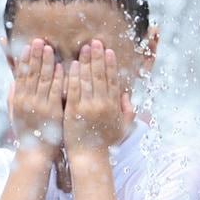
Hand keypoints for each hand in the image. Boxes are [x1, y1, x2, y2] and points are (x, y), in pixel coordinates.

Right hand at [8, 37, 65, 158]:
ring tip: (49, 48)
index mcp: (18, 100)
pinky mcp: (52, 111)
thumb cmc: (27, 134)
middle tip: (39, 40)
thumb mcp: (15, 115)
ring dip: (46, 62)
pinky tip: (61, 66)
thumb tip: (12, 83)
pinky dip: (57, 78)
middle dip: (35, 56)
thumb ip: (13, 98)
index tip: (27, 46)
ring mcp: (39, 106)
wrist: (35, 153)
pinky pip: (55, 91)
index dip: (24, 59)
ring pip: (42, 79)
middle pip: (31, 74)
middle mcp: (26, 101)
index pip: (20, 75)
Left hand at [64, 39, 135, 156]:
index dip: (110, 64)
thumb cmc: (105, 143)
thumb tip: (127, 96)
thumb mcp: (122, 128)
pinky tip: (71, 65)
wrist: (89, 157)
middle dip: (98, 57)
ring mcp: (88, 107)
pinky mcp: (73, 112)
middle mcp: (102, 104)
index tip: (108, 51)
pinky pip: (73, 91)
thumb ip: (127, 112)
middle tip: (95, 42)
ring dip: (86, 62)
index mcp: (114, 106)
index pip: (113, 80)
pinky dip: (73, 77)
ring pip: (87, 80)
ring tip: (84, 48)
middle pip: (100, 75)